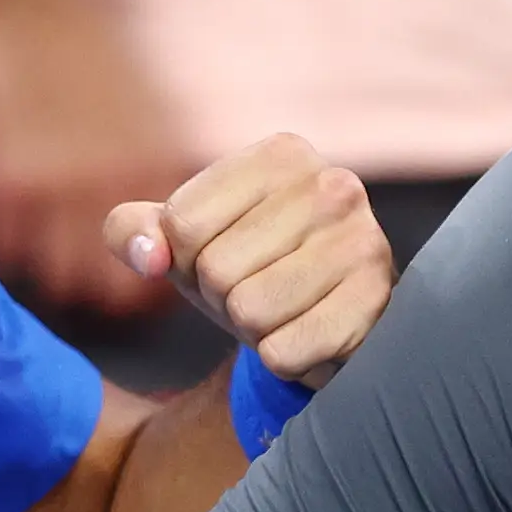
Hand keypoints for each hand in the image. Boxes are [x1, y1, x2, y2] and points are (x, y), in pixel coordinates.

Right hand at [0, 0, 190, 317]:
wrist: (30, 1)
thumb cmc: (100, 56)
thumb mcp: (157, 109)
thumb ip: (171, 174)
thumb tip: (180, 240)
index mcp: (159, 165)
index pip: (172, 267)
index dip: (162, 278)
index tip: (151, 271)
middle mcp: (113, 183)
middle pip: (114, 293)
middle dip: (109, 293)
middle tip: (102, 277)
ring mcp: (56, 186)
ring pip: (60, 282)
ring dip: (59, 274)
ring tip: (58, 251)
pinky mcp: (6, 180)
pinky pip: (12, 250)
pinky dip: (17, 246)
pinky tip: (23, 222)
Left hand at [102, 133, 391, 385]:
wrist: (328, 315)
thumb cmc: (247, 266)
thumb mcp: (183, 241)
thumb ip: (134, 232)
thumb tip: (149, 257)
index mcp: (282, 154)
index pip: (183, 224)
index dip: (185, 258)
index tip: (220, 255)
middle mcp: (333, 186)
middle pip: (217, 269)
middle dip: (220, 295)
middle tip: (256, 288)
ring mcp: (364, 243)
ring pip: (250, 312)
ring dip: (252, 329)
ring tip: (282, 310)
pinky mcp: (377, 304)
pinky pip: (284, 352)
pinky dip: (283, 358)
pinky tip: (308, 334)